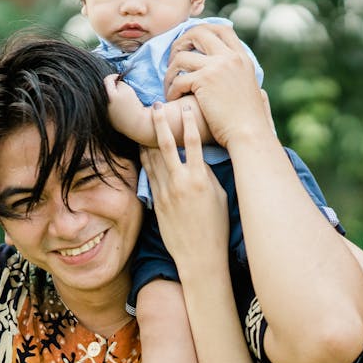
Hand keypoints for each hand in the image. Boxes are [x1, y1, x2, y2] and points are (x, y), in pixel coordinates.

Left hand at [105, 74, 154, 145]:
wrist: (140, 126)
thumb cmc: (134, 106)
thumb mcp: (128, 89)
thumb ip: (120, 83)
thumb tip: (117, 84)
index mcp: (109, 96)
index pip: (107, 80)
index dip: (114, 76)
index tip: (120, 77)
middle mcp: (106, 106)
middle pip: (108, 92)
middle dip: (115, 89)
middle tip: (125, 89)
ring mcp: (109, 115)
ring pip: (112, 102)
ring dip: (117, 99)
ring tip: (128, 102)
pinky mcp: (114, 123)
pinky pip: (115, 112)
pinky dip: (120, 109)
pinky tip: (127, 111)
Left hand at [141, 104, 229, 275]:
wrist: (199, 256)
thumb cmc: (216, 227)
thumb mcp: (220, 196)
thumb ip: (208, 175)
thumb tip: (199, 160)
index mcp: (200, 179)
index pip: (194, 143)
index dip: (189, 123)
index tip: (187, 108)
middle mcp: (180, 182)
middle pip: (166, 145)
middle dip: (160, 123)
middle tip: (155, 106)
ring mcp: (165, 192)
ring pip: (153, 158)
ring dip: (149, 139)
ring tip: (145, 122)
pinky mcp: (156, 202)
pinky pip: (149, 175)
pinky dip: (146, 160)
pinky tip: (142, 149)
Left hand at [164, 24, 273, 149]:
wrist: (250, 134)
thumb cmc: (248, 119)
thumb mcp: (248, 87)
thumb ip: (236, 73)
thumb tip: (223, 68)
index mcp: (242, 58)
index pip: (221, 29)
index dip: (202, 30)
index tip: (191, 44)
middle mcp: (230, 57)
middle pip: (198, 32)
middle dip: (181, 43)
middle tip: (174, 59)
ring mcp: (217, 67)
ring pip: (181, 57)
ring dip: (170, 71)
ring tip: (169, 86)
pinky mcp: (204, 81)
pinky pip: (178, 79)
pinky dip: (171, 89)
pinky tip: (172, 99)